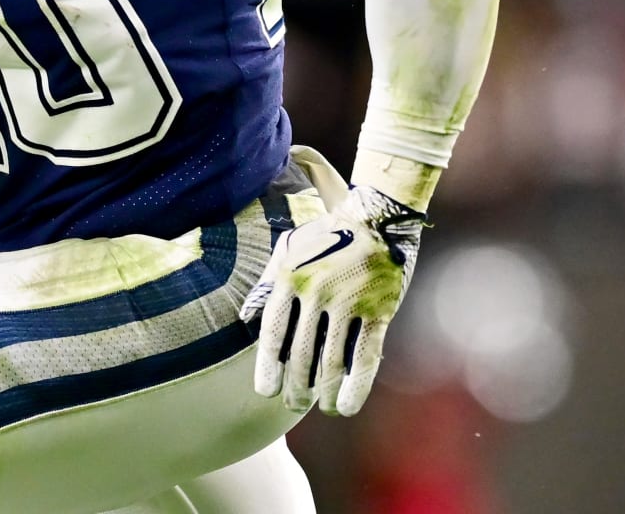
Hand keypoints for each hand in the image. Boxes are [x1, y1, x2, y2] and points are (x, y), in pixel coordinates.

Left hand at [241, 146, 425, 416]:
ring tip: (318, 406)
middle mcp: (316, 292)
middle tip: (292, 403)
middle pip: (301, 352)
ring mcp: (348, 302)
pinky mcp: (378, 311)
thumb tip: (246, 319)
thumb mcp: (288, 250)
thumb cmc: (326, 236)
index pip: (274, 331)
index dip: (268, 365)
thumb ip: (267, 284)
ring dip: (323, 390)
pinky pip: (365, 357)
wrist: (377, 218)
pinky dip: (355, 386)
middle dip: (295, 385)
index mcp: (290, 277)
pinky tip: (346, 406)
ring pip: (332, 360)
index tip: (266, 390)